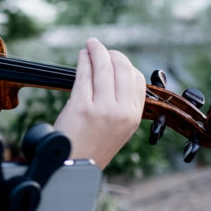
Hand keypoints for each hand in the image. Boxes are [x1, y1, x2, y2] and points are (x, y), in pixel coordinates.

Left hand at [54, 38, 145, 168]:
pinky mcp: (82, 107)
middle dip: (111, 54)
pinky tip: (82, 56)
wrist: (73, 165)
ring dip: (96, 52)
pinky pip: (84, 76)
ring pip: (103, 69)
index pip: (137, 80)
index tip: (114, 59)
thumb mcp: (117, 129)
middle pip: (122, 70)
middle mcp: (122, 111)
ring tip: (90, 45)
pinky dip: (84, 62)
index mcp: (134, 116)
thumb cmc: (91, 146)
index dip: (125, 65)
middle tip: (100, 47)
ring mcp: (103, 109)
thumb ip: (120, 106)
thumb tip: (114, 77)